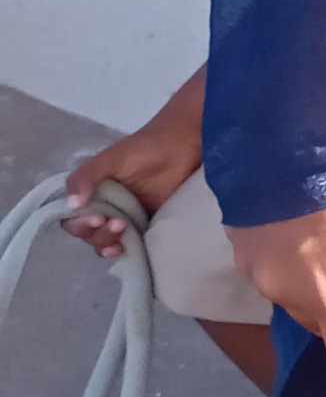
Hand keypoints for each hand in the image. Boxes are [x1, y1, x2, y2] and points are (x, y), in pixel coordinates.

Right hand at [64, 93, 206, 262]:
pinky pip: (127, 245)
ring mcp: (124, 218)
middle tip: (117, 224)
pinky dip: (123, 250)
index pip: (74, 217)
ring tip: (123, 229)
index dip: (79, 223)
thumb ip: (87, 176)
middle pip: (88, 234)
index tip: (96, 219)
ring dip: (108, 243)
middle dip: (97, 234)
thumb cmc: (145, 148)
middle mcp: (104, 207)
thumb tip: (72, 205)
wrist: (183, 145)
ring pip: (105, 242)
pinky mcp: (143, 226)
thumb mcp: (111, 158)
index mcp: (92, 192)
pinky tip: (125, 249)